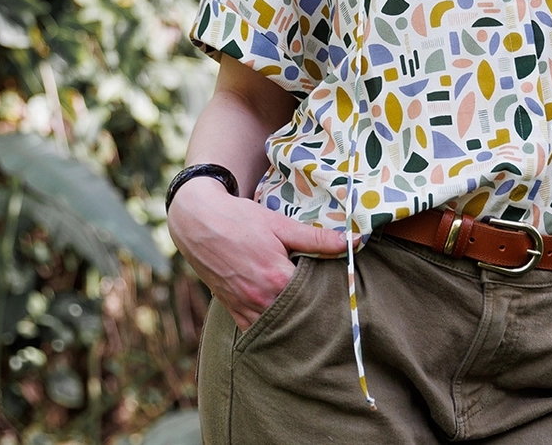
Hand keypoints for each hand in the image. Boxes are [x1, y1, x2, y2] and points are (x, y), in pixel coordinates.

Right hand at [167, 178, 346, 329]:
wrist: (199, 222)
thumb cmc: (241, 219)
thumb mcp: (280, 224)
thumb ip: (316, 238)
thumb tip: (352, 242)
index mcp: (277, 279)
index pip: (315, 297)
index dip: (330, 293)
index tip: (341, 289)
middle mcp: (260, 300)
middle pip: (297, 316)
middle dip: (313, 311)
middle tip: (328, 303)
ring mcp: (244, 308)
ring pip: (277, 328)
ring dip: (292, 321)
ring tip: (307, 311)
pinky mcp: (232, 311)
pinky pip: (255, 330)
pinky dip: (270, 327)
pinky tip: (282, 318)